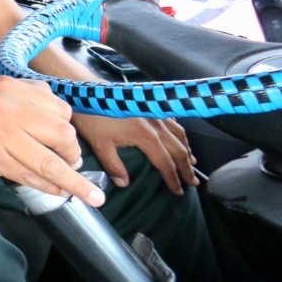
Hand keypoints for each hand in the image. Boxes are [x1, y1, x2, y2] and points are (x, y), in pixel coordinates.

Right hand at [0, 75, 105, 205]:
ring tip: (90, 195)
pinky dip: (50, 187)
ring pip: (50, 164)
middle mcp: (7, 109)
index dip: (69, 129)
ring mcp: (0, 136)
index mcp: (10, 88)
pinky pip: (30, 177)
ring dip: (74, 182)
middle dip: (73, 154)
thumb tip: (61, 116)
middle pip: (62, 136)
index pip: (60, 110)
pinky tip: (59, 192)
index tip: (67, 142)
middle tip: (72, 163)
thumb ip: (27, 95)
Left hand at [73, 112, 196, 195]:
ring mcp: (155, 112)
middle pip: (178, 149)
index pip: (166, 163)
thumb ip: (113, 166)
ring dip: (186, 149)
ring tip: (192, 162)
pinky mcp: (149, 102)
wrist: (88, 89)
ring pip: (179, 133)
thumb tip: (124, 184)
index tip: (179, 192)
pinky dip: (179, 131)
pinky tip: (178, 135)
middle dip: (187, 168)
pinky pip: (172, 119)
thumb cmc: (92, 116)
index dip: (173, 179)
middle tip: (193, 182)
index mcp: (146, 137)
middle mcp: (157, 124)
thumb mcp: (99, 144)